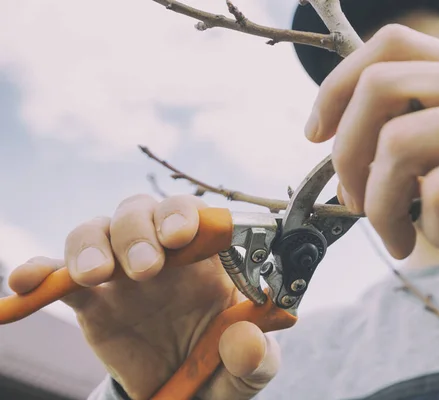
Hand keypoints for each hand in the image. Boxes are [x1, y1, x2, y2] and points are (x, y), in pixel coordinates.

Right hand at [8, 194, 279, 399]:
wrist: (182, 389)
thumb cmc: (220, 365)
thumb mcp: (247, 369)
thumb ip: (255, 358)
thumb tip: (247, 341)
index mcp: (210, 260)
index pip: (199, 216)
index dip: (188, 215)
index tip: (183, 234)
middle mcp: (166, 254)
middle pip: (145, 210)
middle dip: (141, 228)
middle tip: (147, 266)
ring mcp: (125, 271)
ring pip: (100, 229)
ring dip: (95, 243)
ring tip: (98, 274)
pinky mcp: (92, 298)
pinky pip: (60, 275)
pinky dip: (42, 270)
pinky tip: (28, 280)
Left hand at [305, 24, 438, 281]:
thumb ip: (418, 143)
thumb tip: (347, 160)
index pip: (390, 46)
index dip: (336, 87)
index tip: (315, 135)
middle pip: (380, 88)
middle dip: (348, 157)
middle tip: (360, 205)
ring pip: (401, 144)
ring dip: (385, 208)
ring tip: (405, 238)